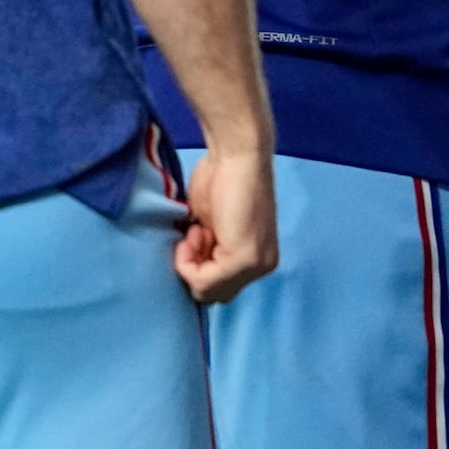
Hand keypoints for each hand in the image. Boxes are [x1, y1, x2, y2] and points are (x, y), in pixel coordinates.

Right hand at [174, 144, 276, 303]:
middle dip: (194, 267)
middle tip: (195, 232)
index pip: (220, 287)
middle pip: (213, 294)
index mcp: (259, 259)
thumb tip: (194, 273)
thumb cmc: (221, 177)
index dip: (198, 264)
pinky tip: (195, 230)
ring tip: (196, 229)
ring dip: (189, 260)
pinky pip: (202, 281)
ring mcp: (255, 265)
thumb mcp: (213, 225)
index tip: (196, 232)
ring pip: (206, 291)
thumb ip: (210, 251)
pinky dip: (186, 259)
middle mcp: (262, 266)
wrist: (236, 153)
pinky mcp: (243, 259)